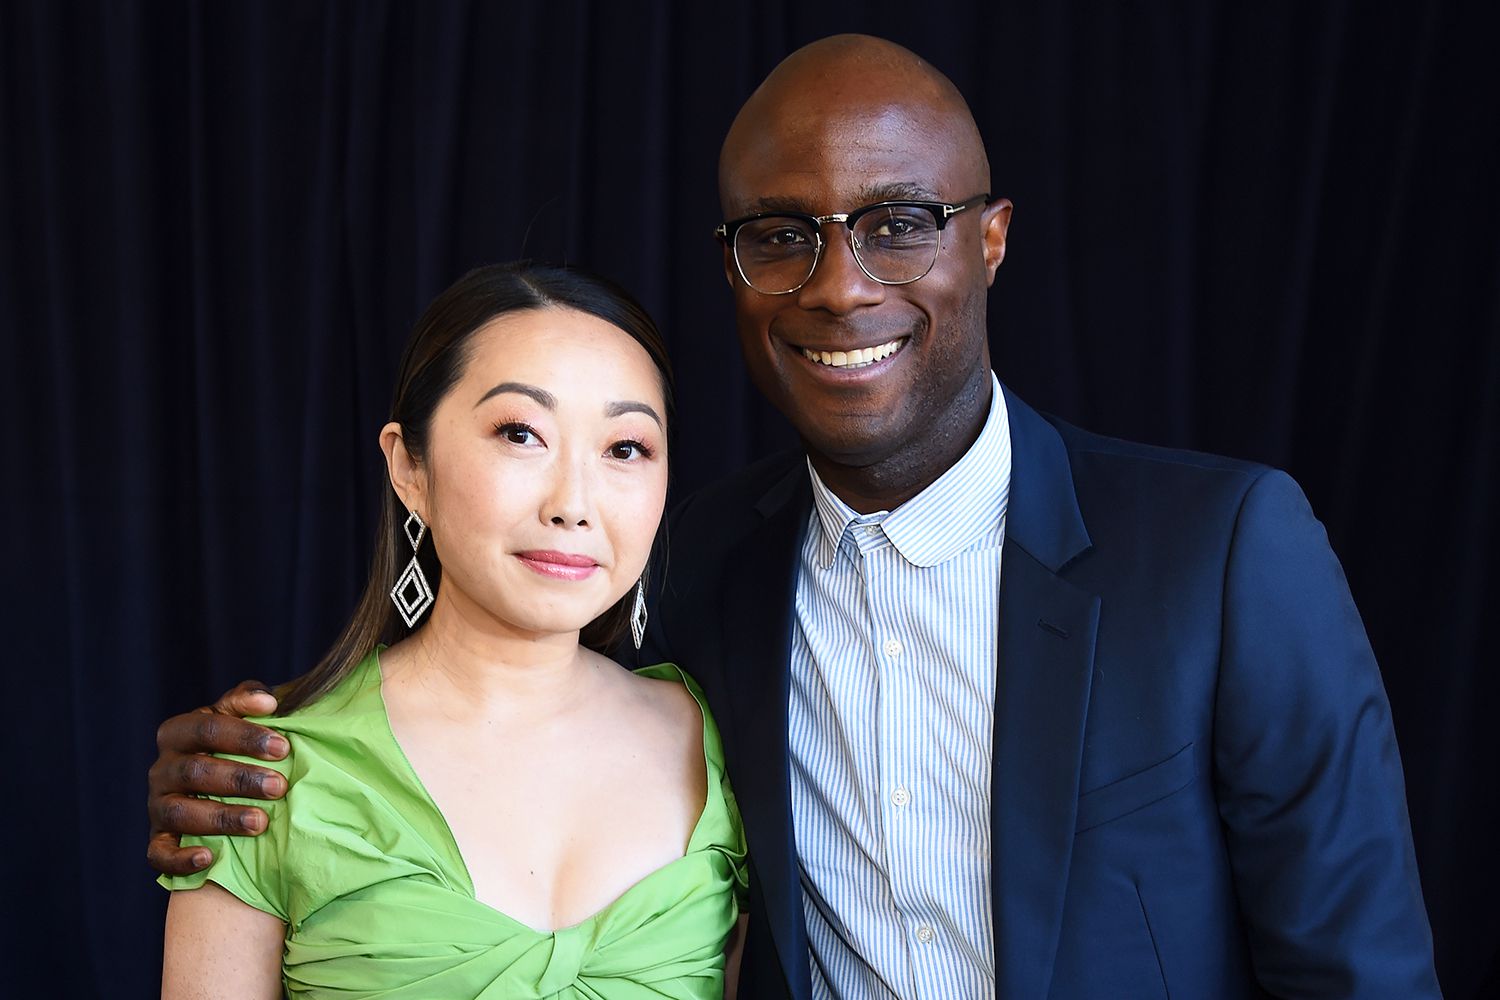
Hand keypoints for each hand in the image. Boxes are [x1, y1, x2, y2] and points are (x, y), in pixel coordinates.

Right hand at [146, 681, 289, 875]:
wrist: (218, 785)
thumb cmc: (235, 745)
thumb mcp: (239, 717)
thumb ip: (248, 700)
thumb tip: (267, 701)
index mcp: (179, 732)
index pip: (208, 728)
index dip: (245, 737)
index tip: (283, 747)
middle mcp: (163, 768)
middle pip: (195, 772)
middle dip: (240, 780)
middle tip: (279, 786)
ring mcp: (158, 805)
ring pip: (181, 812)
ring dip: (222, 818)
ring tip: (261, 822)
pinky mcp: (158, 839)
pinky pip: (159, 853)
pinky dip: (180, 858)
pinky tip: (208, 858)